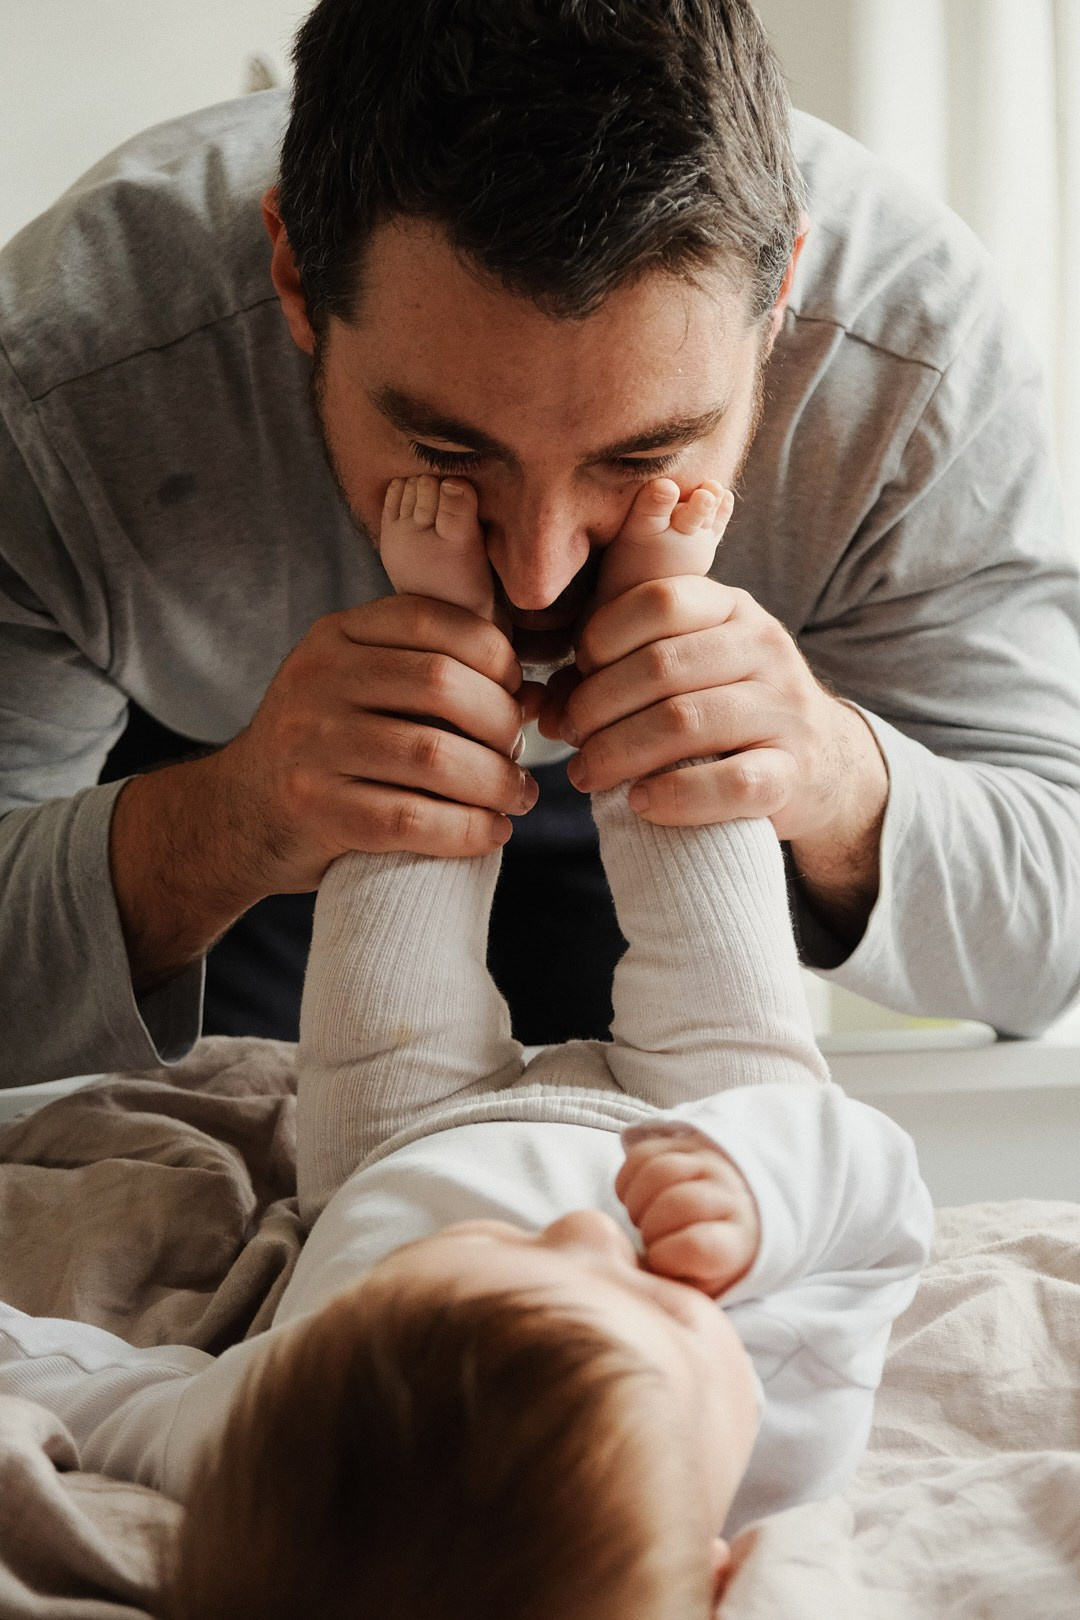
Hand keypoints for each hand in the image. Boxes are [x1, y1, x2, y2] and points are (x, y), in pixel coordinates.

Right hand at [219, 474, 536, 888]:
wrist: (237, 815)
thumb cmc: (324, 748)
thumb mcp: (357, 686)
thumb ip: (427, 672)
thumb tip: (530, 694)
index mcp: (335, 635)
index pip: (433, 620)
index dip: (494, 656)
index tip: (516, 694)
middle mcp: (317, 679)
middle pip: (442, 685)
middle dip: (501, 724)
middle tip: (518, 757)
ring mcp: (310, 744)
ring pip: (434, 755)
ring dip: (495, 783)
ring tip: (517, 799)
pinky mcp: (314, 810)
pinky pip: (411, 820)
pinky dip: (467, 830)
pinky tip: (491, 833)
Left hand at [539, 476, 888, 927]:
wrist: (818, 764)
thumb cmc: (722, 711)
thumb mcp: (679, 671)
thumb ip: (612, 671)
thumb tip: (545, 709)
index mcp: (730, 608)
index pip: (657, 600)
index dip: (602, 638)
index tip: (578, 678)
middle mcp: (765, 647)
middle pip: (660, 665)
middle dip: (597, 707)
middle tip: (569, 739)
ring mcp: (784, 710)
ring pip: (685, 721)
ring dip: (619, 753)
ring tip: (586, 775)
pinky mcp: (794, 773)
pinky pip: (732, 783)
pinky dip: (675, 796)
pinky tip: (640, 803)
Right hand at [615, 1132, 760, 1296]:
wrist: (733, 1222)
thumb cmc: (706, 1264)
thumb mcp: (698, 1288)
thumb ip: (674, 1286)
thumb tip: (641, 1273)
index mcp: (737, 1241)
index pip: (698, 1245)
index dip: (666, 1255)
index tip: (659, 1262)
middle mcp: (731, 1195)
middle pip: (678, 1202)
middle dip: (651, 1226)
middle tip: (649, 1240)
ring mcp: (710, 1164)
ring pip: (660, 1170)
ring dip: (637, 1200)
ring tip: (641, 1218)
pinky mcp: (685, 1144)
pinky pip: (643, 1153)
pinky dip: (627, 1180)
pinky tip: (634, 1199)